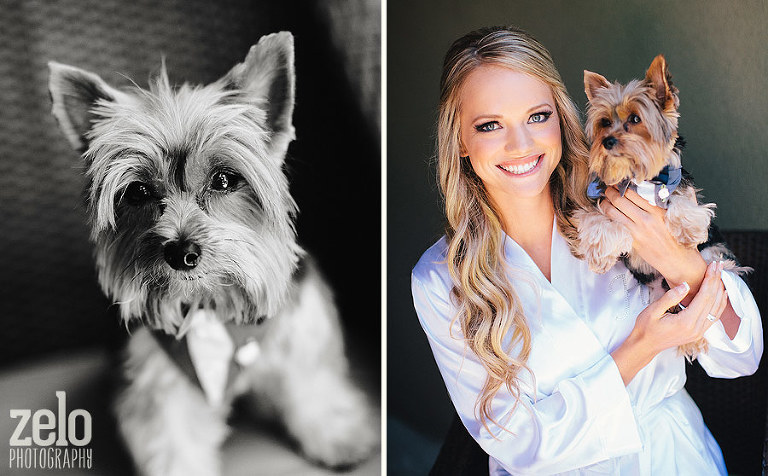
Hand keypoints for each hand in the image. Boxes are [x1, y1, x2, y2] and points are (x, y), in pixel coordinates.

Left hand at [600, 186, 706, 298]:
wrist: (677, 260)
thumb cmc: (680, 239)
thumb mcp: (682, 217)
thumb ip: (686, 200)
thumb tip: (688, 187)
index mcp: (658, 210)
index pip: (634, 193)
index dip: (622, 186)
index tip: (618, 183)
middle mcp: (646, 218)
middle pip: (620, 200)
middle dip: (610, 192)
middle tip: (606, 189)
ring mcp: (637, 230)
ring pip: (613, 212)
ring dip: (604, 204)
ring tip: (603, 200)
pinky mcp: (631, 240)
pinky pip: (615, 225)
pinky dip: (607, 218)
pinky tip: (605, 215)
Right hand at [611, 261, 727, 383]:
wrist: (645, 345)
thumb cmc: (646, 327)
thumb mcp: (653, 310)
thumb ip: (670, 297)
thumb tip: (685, 285)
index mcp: (686, 322)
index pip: (704, 297)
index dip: (710, 279)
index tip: (713, 266)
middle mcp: (696, 328)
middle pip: (713, 301)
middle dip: (717, 281)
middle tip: (719, 265)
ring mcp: (699, 332)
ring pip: (717, 309)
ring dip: (720, 291)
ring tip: (721, 275)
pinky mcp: (698, 332)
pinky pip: (714, 316)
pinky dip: (720, 303)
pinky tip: (722, 294)